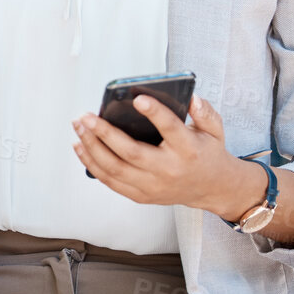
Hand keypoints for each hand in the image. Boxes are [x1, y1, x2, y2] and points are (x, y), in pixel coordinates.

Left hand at [71, 95, 260, 218]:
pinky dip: (92, 164)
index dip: (154, 113)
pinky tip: (81, 147)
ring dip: (92, 147)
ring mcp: (153, 186)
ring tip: (79, 127)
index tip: (137, 98)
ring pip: (115, 168)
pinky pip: (111, 181)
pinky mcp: (141, 195)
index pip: (170, 129)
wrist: (212, 189)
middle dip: (104, 133)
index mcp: (188, 150)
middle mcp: (168, 170)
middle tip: (86, 116)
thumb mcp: (215, 130)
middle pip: (131, 153)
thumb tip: (191, 98)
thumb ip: (205, 112)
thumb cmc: (207, 154)